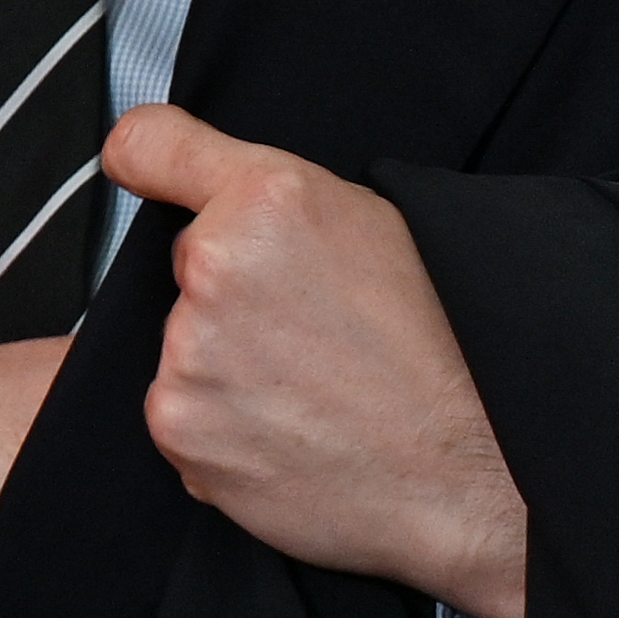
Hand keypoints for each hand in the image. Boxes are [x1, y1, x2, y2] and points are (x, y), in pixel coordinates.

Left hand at [108, 104, 527, 617]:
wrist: (478, 473)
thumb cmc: (449, 348)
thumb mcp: (381, 227)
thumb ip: (279, 201)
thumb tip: (214, 195)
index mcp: (269, 200)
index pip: (147, 144)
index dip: (149, 162)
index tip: (140, 172)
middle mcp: (214, 266)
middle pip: (185, 269)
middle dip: (231, 296)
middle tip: (314, 335)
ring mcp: (188, 353)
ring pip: (184, 349)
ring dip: (228, 369)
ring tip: (316, 392)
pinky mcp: (180, 429)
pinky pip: (186, 418)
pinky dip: (225, 430)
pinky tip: (297, 433)